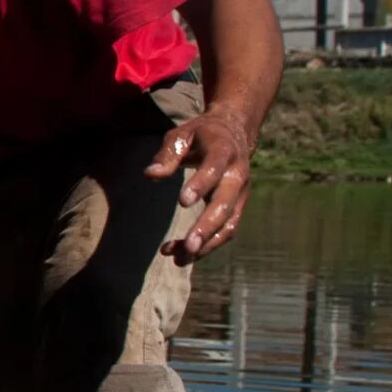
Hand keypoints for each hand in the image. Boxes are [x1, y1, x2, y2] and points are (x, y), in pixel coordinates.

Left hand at [146, 101, 254, 260]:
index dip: (200, 185)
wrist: (234, 133)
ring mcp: (240, 194)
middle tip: (189, 246)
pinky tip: (180, 255)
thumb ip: (168, 154)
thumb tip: (151, 175)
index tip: (182, 202)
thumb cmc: (201, 135)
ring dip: (206, 244)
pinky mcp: (237, 208)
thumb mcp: (182, 135)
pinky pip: (225, 231)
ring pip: (228, 224)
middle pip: (225, 204)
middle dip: (207, 227)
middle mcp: (237, 175)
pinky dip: (206, 246)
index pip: (214, 170)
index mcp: (224, 151)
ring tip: (179, 259)